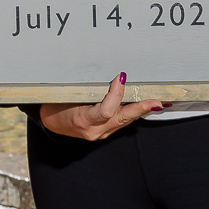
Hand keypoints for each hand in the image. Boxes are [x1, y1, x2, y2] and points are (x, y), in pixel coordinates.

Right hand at [39, 73, 163, 140]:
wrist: (50, 122)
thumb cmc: (57, 104)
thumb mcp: (67, 94)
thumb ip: (86, 88)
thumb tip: (107, 75)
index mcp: (82, 119)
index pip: (105, 110)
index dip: (115, 95)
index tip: (121, 77)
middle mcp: (94, 130)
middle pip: (121, 119)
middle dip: (140, 109)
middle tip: (156, 102)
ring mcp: (100, 134)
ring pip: (124, 121)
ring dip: (140, 111)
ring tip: (157, 103)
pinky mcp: (104, 132)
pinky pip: (120, 122)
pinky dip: (131, 113)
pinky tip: (144, 107)